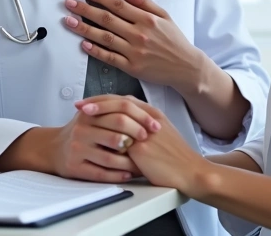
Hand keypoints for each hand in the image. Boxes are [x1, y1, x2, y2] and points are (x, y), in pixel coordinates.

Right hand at [53, 95, 164, 182]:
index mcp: (89, 113)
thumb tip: (147, 112)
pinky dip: (117, 175)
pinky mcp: (74, 166)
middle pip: (117, 129)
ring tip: (142, 164)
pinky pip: (101, 173)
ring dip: (130, 162)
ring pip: (111, 156)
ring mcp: (78, 148)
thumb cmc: (82, 132)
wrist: (54, 149)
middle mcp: (82, 128)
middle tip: (148, 140)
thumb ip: (114, 111)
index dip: (141, 117)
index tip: (155, 126)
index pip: (121, 109)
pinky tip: (128, 174)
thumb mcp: (93, 115)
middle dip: (137, 135)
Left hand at [62, 0, 206, 91]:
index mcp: (147, 19)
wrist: (186, 67)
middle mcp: (139, 34)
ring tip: (69, 21)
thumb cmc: (174, 40)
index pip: (118, 5)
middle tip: (69, 3)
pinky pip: (110, 58)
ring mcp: (134, 51)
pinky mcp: (132, 67)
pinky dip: (96, 51)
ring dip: (84, 29)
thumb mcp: (164, 16)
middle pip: (107, 19)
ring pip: (105, 38)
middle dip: (85, 10)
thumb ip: (143, 2)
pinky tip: (84, 44)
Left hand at [81, 96, 208, 192]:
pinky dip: (104, 136)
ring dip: (97, 114)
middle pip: (118, 103)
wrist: (190, 170)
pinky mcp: (141, 149)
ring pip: (117, 117)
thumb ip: (142, 126)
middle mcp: (148, 119)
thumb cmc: (175, 156)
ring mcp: (144, 133)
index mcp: (153, 114)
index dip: (104, 99)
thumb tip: (121, 125)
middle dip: (97, 102)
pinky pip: (119, 140)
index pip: (124, 100)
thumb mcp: (160, 134)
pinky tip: (92, 137)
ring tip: (82, 116)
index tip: (89, 101)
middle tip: (80, 105)